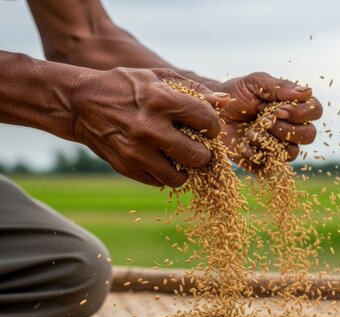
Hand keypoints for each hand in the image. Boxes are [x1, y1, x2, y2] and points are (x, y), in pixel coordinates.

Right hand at [69, 67, 229, 186]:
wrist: (81, 103)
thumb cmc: (126, 87)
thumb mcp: (158, 77)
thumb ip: (194, 89)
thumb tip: (224, 100)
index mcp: (161, 100)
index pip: (207, 121)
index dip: (213, 126)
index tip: (208, 127)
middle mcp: (150, 128)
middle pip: (198, 156)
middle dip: (204, 153)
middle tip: (199, 147)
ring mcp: (136, 151)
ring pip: (179, 177)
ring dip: (185, 170)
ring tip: (181, 157)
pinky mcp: (126, 167)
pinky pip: (158, 182)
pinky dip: (164, 175)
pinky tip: (161, 160)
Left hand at [214, 72, 321, 168]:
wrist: (213, 111)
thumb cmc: (237, 93)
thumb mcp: (256, 82)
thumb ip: (280, 87)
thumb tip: (307, 91)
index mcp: (294, 107)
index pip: (314, 111)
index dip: (301, 112)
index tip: (278, 109)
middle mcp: (292, 129)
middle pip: (309, 135)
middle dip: (287, 129)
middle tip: (264, 120)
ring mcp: (279, 147)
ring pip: (292, 153)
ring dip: (271, 142)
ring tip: (250, 133)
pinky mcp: (264, 162)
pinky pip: (270, 166)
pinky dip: (256, 156)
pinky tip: (242, 145)